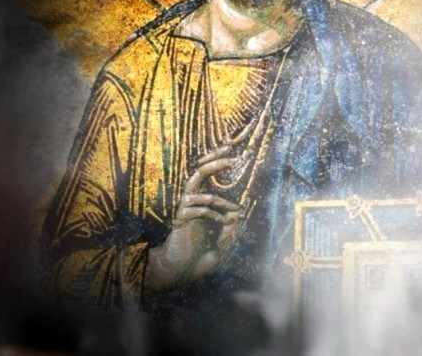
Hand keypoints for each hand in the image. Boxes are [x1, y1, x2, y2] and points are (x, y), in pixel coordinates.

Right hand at [144, 147, 246, 290]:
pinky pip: (199, 208)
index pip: (207, 174)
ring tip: (236, 210)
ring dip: (222, 200)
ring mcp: (185, 208)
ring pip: (199, 188)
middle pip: (200, 171)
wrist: (181, 270)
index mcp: (200, 200)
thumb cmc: (200, 254)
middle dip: (216, 161)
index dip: (217, 161)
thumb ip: (230, 224)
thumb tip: (240, 210)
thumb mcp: (222, 238)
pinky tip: (224, 224)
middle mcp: (191, 200)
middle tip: (233, 157)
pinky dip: (215, 215)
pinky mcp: (181, 218)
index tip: (232, 150)